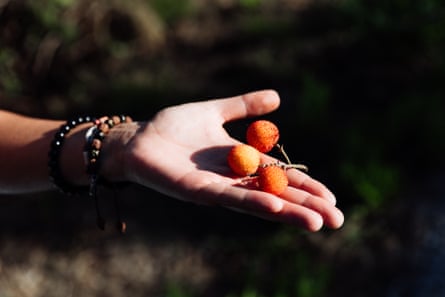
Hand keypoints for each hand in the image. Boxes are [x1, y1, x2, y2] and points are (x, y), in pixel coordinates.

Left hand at [121, 90, 343, 230]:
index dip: (306, 186)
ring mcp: (218, 187)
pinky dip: (254, 203)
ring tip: (317, 222)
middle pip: (277, 195)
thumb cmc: (173, 127)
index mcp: (242, 162)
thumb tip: (278, 97)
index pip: (281, 177)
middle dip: (306, 206)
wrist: (139, 138)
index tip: (332, 196)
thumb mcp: (215, 110)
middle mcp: (235, 179)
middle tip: (337, 220)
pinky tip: (276, 209)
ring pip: (259, 202)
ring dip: (288, 212)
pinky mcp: (199, 191)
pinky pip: (231, 197)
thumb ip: (244, 105)